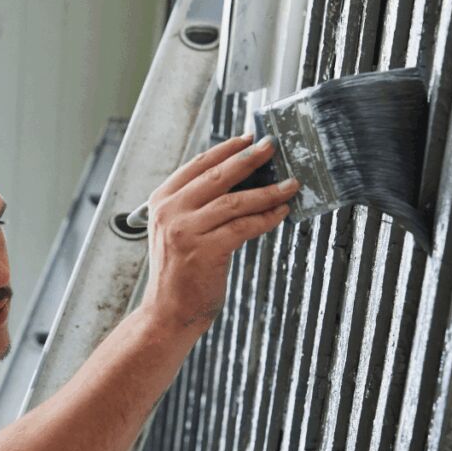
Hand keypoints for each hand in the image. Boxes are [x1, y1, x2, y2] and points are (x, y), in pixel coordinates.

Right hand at [141, 134, 298, 332]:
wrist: (167, 312)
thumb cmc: (180, 272)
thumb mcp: (178, 230)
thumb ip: (198, 205)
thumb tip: (240, 178)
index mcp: (161, 201)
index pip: (198, 165)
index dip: (227, 149)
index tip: (250, 138)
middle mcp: (170, 212)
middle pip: (218, 176)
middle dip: (250, 159)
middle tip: (273, 147)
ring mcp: (186, 232)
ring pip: (235, 202)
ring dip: (268, 192)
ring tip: (290, 184)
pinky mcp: (204, 251)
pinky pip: (243, 227)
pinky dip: (266, 218)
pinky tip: (281, 213)